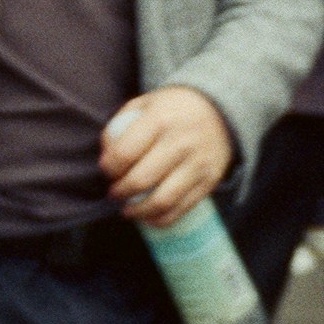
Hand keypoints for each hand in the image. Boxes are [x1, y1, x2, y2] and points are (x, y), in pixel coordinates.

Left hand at [101, 87, 232, 225]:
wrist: (218, 110)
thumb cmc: (170, 109)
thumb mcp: (142, 104)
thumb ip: (119, 126)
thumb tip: (105, 157)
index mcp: (159, 121)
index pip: (124, 153)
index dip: (109, 168)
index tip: (106, 170)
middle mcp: (181, 143)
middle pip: (142, 180)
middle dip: (120, 192)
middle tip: (114, 193)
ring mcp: (198, 164)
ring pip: (164, 200)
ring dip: (140, 211)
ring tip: (127, 210)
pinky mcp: (211, 181)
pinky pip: (184, 207)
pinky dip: (163, 219)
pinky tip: (149, 217)